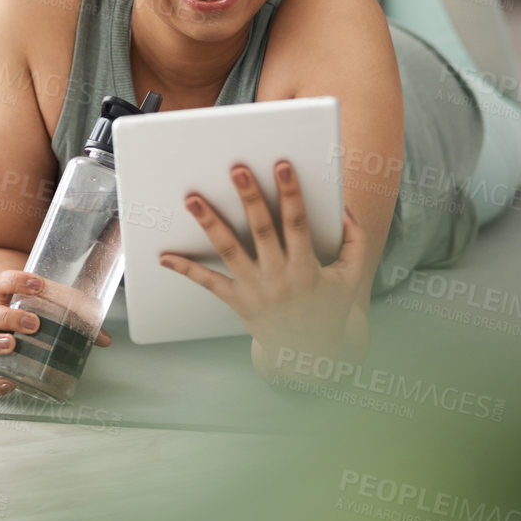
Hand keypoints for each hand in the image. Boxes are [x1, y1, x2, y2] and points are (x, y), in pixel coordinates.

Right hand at [0, 269, 112, 396]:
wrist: (3, 320)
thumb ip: (76, 317)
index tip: (37, 284)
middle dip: (11, 317)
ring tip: (13, 345)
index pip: (3, 282)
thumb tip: (105, 338)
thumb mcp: (49, 307)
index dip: (16, 281)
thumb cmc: (29, 312)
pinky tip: (10, 384)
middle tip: (33, 323)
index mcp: (7, 297)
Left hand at [160, 159, 369, 378]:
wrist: (309, 354)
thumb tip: (344, 207)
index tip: (282, 165)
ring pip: (229, 251)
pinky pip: (208, 283)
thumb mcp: (352, 276)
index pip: (297, 224)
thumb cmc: (331, 306)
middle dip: (249, 198)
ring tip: (193, 198)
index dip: (291, 194)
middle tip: (236, 169)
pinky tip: (164, 255)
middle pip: (261, 231)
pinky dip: (186, 269)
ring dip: (210, 223)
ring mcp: (255, 290)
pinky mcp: (237, 301)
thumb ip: (355, 239)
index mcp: (307, 268)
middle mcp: (279, 278)